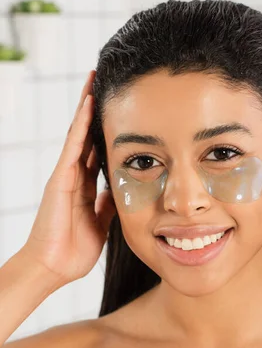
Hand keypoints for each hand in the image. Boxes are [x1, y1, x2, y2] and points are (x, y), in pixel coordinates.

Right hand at [22, 70, 116, 285]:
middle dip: (96, 111)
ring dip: (87, 107)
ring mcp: (66, 176)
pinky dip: (81, 125)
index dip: (107, 130)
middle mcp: (75, 176)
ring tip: (95, 80)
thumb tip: (117, 190)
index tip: (121, 111)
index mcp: (86, 187)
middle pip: (87, 136)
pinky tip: (88, 104)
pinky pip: (72, 147)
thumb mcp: (101, 223)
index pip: (98, 151)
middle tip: (107, 84)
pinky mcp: (60, 179)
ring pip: (79, 134)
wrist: (54, 267)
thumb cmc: (74, 250)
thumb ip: (107, 204)